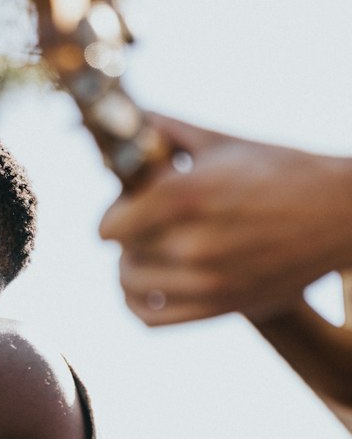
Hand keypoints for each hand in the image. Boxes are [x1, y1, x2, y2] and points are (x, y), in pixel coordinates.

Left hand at [99, 114, 351, 324]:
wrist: (340, 214)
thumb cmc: (282, 171)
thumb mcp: (224, 141)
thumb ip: (167, 130)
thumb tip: (126, 120)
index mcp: (187, 195)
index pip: (109, 225)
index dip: (115, 212)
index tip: (129, 204)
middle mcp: (193, 242)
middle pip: (121, 251)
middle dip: (129, 233)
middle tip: (150, 222)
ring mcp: (207, 281)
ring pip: (130, 284)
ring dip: (131, 266)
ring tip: (149, 251)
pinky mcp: (221, 306)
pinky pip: (151, 318)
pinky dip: (137, 303)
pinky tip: (146, 285)